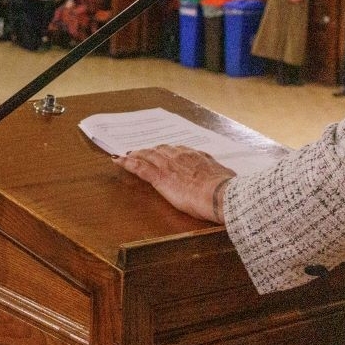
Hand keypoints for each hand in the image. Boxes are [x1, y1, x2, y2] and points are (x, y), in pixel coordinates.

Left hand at [117, 146, 234, 224]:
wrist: (220, 194)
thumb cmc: (225, 189)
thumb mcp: (225, 177)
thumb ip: (219, 175)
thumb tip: (226, 178)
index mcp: (196, 156)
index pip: (177, 150)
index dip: (166, 151)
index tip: (162, 152)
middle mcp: (180, 156)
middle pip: (160, 150)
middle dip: (150, 151)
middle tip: (141, 152)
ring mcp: (168, 165)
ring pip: (147, 156)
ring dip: (136, 155)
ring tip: (128, 155)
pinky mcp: (160, 177)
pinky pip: (139, 167)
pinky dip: (127, 163)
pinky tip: (118, 161)